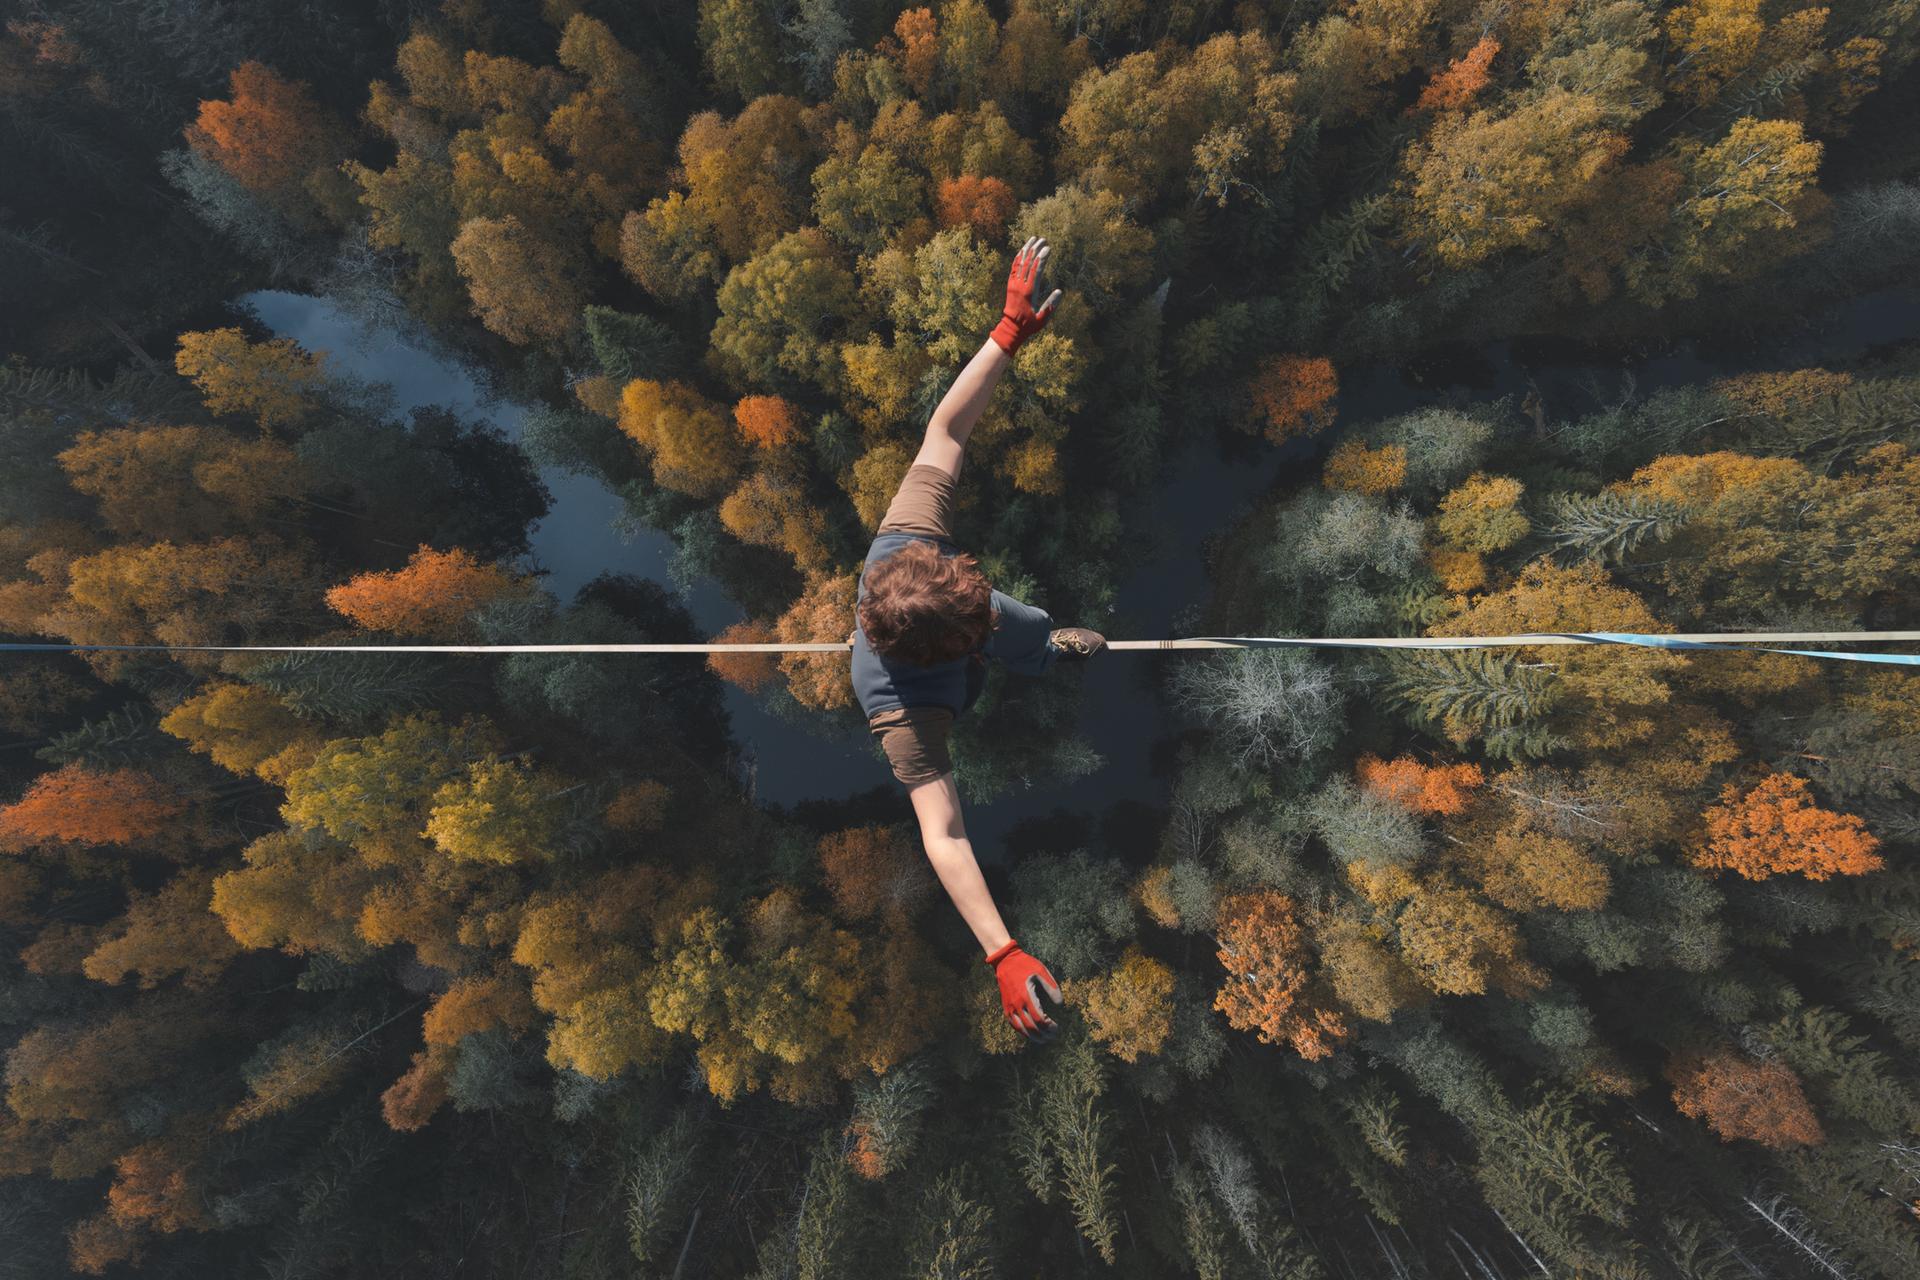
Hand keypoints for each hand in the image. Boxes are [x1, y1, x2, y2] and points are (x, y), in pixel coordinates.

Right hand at [984, 939, 1061, 1041]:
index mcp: (1026, 996)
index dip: (1049, 1026)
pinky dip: (1022, 1031)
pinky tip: (1030, 1033)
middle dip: (1043, 1034)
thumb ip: (1052, 987)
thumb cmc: (1025, 964)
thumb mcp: (1041, 971)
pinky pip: (1013, 1024)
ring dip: (1033, 1037)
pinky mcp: (1006, 1007)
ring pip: (1021, 1028)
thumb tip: (1060, 1004)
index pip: (1039, 1019)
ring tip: (1043, 1040)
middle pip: (1031, 1027)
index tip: (1057, 1027)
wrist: (1005, 960)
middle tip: (1053, 1036)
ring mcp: (1010, 1007)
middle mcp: (1017, 1004)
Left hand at [989, 236, 1062, 356]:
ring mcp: (1013, 284)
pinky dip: (1018, 258)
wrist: (1011, 328)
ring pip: (1019, 263)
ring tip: (1033, 239)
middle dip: (1035, 250)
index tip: (1047, 248)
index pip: (1035, 270)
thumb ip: (1050, 305)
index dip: (1041, 258)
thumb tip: (1059, 291)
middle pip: (1028, 263)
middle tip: (1042, 240)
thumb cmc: (1028, 325)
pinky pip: (1013, 267)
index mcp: (1028, 292)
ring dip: (1026, 250)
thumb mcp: (1042, 318)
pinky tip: (1022, 250)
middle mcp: (1020, 285)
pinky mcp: (1010, 284)